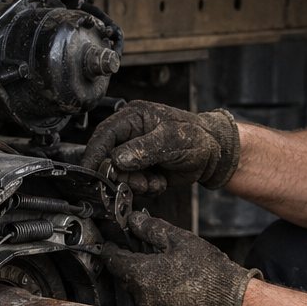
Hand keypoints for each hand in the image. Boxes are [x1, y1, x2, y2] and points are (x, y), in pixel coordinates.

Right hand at [82, 100, 240, 196]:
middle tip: (140, 181)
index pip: (104, 135)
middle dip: (123, 175)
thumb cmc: (198, 137)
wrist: (215, 154)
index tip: (92, 172)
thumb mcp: (171, 139)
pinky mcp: (143, 169)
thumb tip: (118, 159)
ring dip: (136, 184)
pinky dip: (145, 188)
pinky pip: (133, 184)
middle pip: (109, 159)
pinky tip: (160, 182)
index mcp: (133, 117)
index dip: (95, 154)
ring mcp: (136, 154)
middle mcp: (130, 135)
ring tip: (155, 181)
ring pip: (120, 175)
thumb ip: (143, 149)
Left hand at [101, 211, 259, 305]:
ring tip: (163, 264)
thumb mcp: (178, 239)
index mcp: (140, 274)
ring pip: (140, 289)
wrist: (230, 299)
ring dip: (144, 277)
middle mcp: (142, 295)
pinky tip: (173, 281)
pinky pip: (153, 301)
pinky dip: (158, 290)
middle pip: (125, 275)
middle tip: (141, 247)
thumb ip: (150, 228)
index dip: (110, 247)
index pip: (112, 259)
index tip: (111, 241)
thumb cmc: (207, 269)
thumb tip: (133, 220)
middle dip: (129, 261)